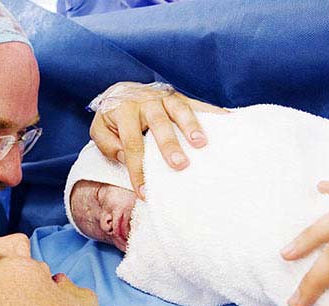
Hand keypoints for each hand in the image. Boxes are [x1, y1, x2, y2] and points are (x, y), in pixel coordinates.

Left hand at [89, 82, 227, 198]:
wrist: (122, 91)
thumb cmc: (113, 118)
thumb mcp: (100, 130)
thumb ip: (107, 144)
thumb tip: (127, 158)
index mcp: (123, 111)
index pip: (131, 144)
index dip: (138, 170)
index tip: (145, 192)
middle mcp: (145, 101)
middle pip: (158, 123)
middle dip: (169, 145)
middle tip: (179, 165)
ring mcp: (164, 97)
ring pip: (179, 109)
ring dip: (191, 126)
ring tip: (202, 144)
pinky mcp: (179, 96)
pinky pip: (196, 103)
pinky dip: (212, 111)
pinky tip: (227, 120)